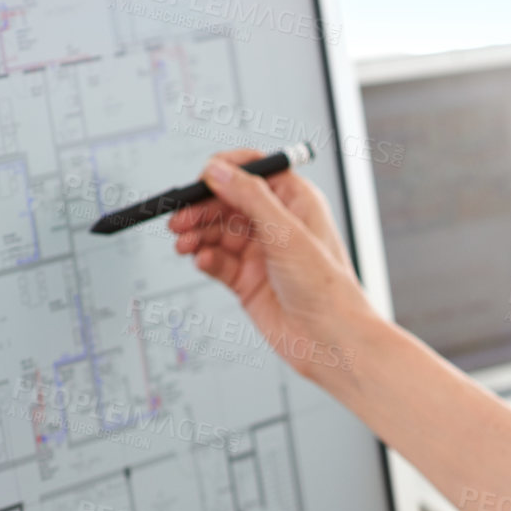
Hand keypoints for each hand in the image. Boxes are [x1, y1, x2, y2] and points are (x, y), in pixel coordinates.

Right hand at [167, 149, 386, 379]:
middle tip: (179, 219)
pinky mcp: (247, 280)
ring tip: (184, 243)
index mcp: (295, 202)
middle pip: (227, 202)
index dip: (224, 171)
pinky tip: (203, 261)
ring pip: (217, 232)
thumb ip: (250, 197)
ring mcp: (260, 253)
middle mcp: (276, 224)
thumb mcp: (286, 232)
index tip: (201, 180)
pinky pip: (217, 262)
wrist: (331, 341)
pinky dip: (205, 258)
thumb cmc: (326, 287)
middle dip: (201, 208)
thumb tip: (218, 170)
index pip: (252, 170)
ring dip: (197, 233)